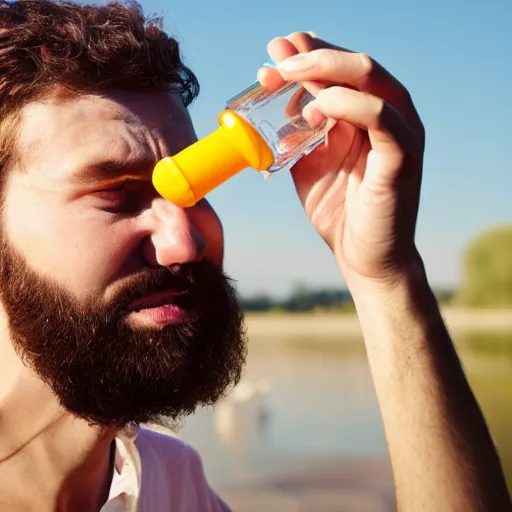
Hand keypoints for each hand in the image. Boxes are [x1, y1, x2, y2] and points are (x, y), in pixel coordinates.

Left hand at [257, 33, 424, 284]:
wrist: (362, 255)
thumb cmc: (338, 210)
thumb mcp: (307, 163)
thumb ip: (295, 131)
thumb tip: (270, 99)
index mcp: (364, 115)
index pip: (340, 69)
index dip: (306, 55)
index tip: (271, 57)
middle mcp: (387, 115)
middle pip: (354, 64)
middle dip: (311, 56)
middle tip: (276, 60)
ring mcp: (400, 131)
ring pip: (370, 77)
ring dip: (325, 70)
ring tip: (289, 76)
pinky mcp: (404, 155)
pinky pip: (381, 116)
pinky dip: (347, 104)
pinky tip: (315, 109)